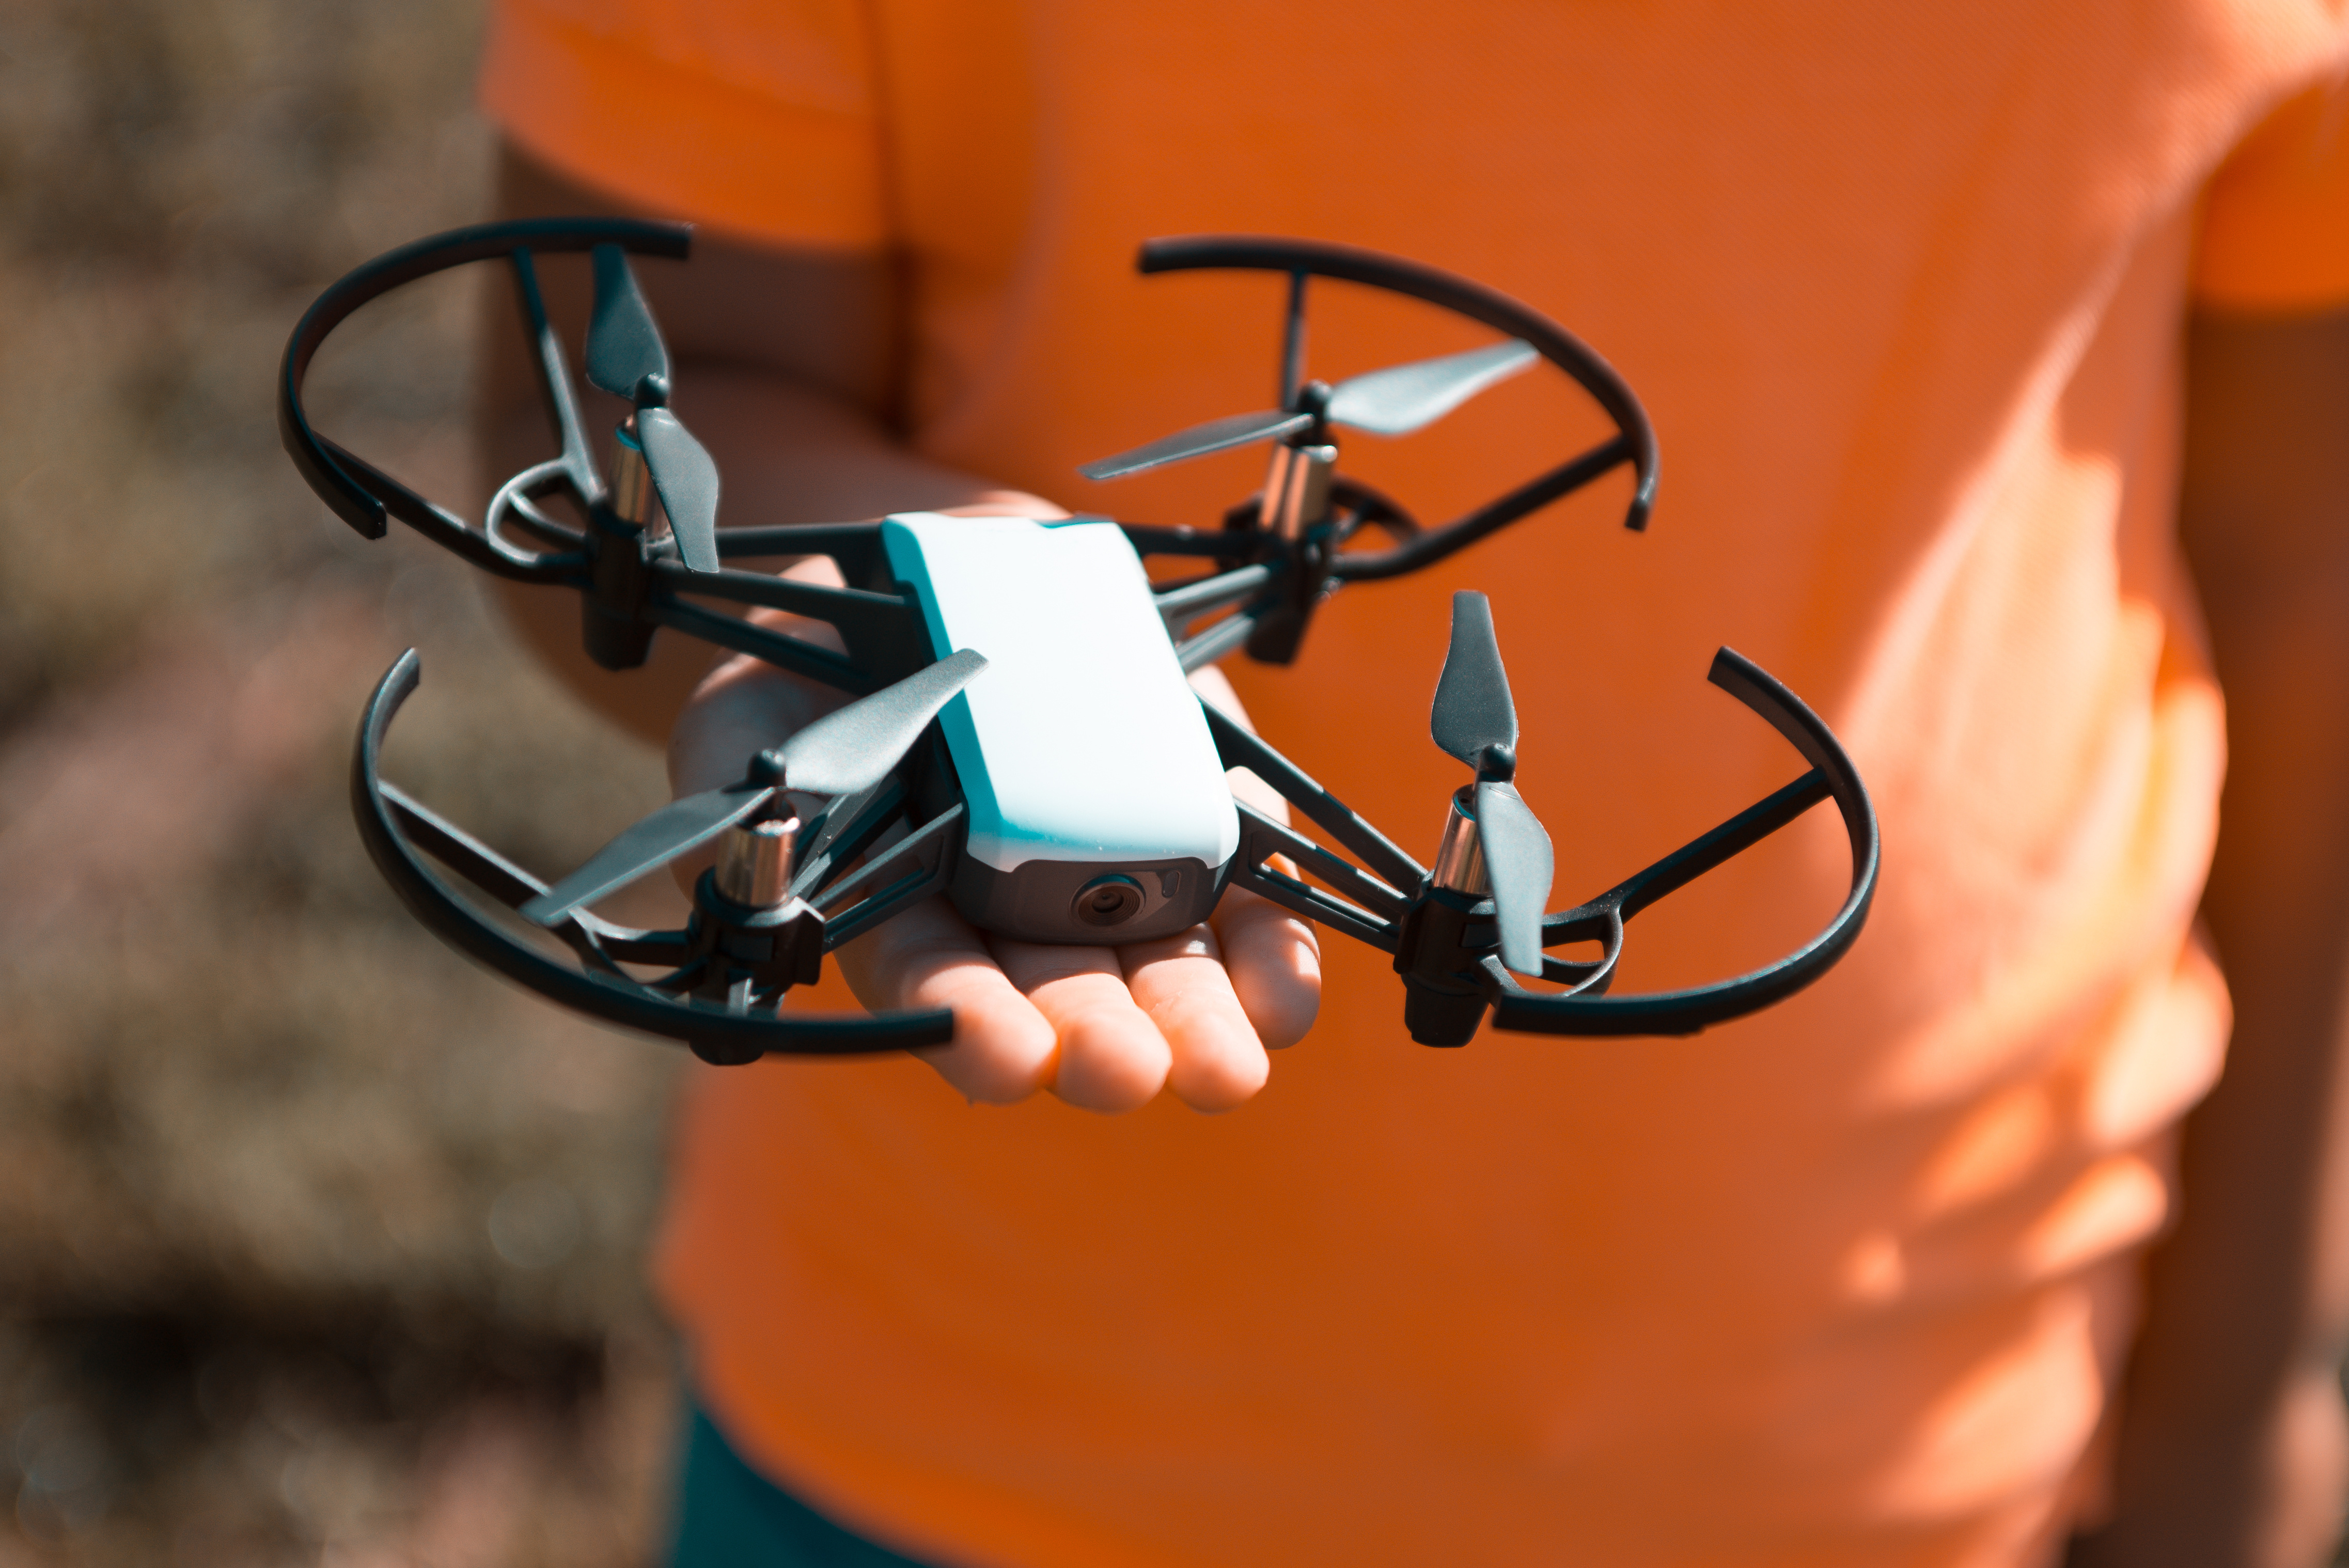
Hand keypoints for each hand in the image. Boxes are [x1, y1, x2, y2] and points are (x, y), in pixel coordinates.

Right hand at [668, 537, 1320, 1113]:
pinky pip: (1247, 887)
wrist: (947, 565)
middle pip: (1062, 995)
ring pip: (1163, 963)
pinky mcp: (1199, 805)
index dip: (966, 1022)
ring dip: (1197, 1020)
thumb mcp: (751, 714)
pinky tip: (1284, 994)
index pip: (935, 984)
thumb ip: (736, 798)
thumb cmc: (828, 656)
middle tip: (1123, 1073)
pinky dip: (1270, 943)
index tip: (1002, 1055)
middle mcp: (1015, 909)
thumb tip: (738, 858)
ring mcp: (1115, 861)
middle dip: (1096, 1039)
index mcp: (906, 906)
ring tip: (1225, 1066)